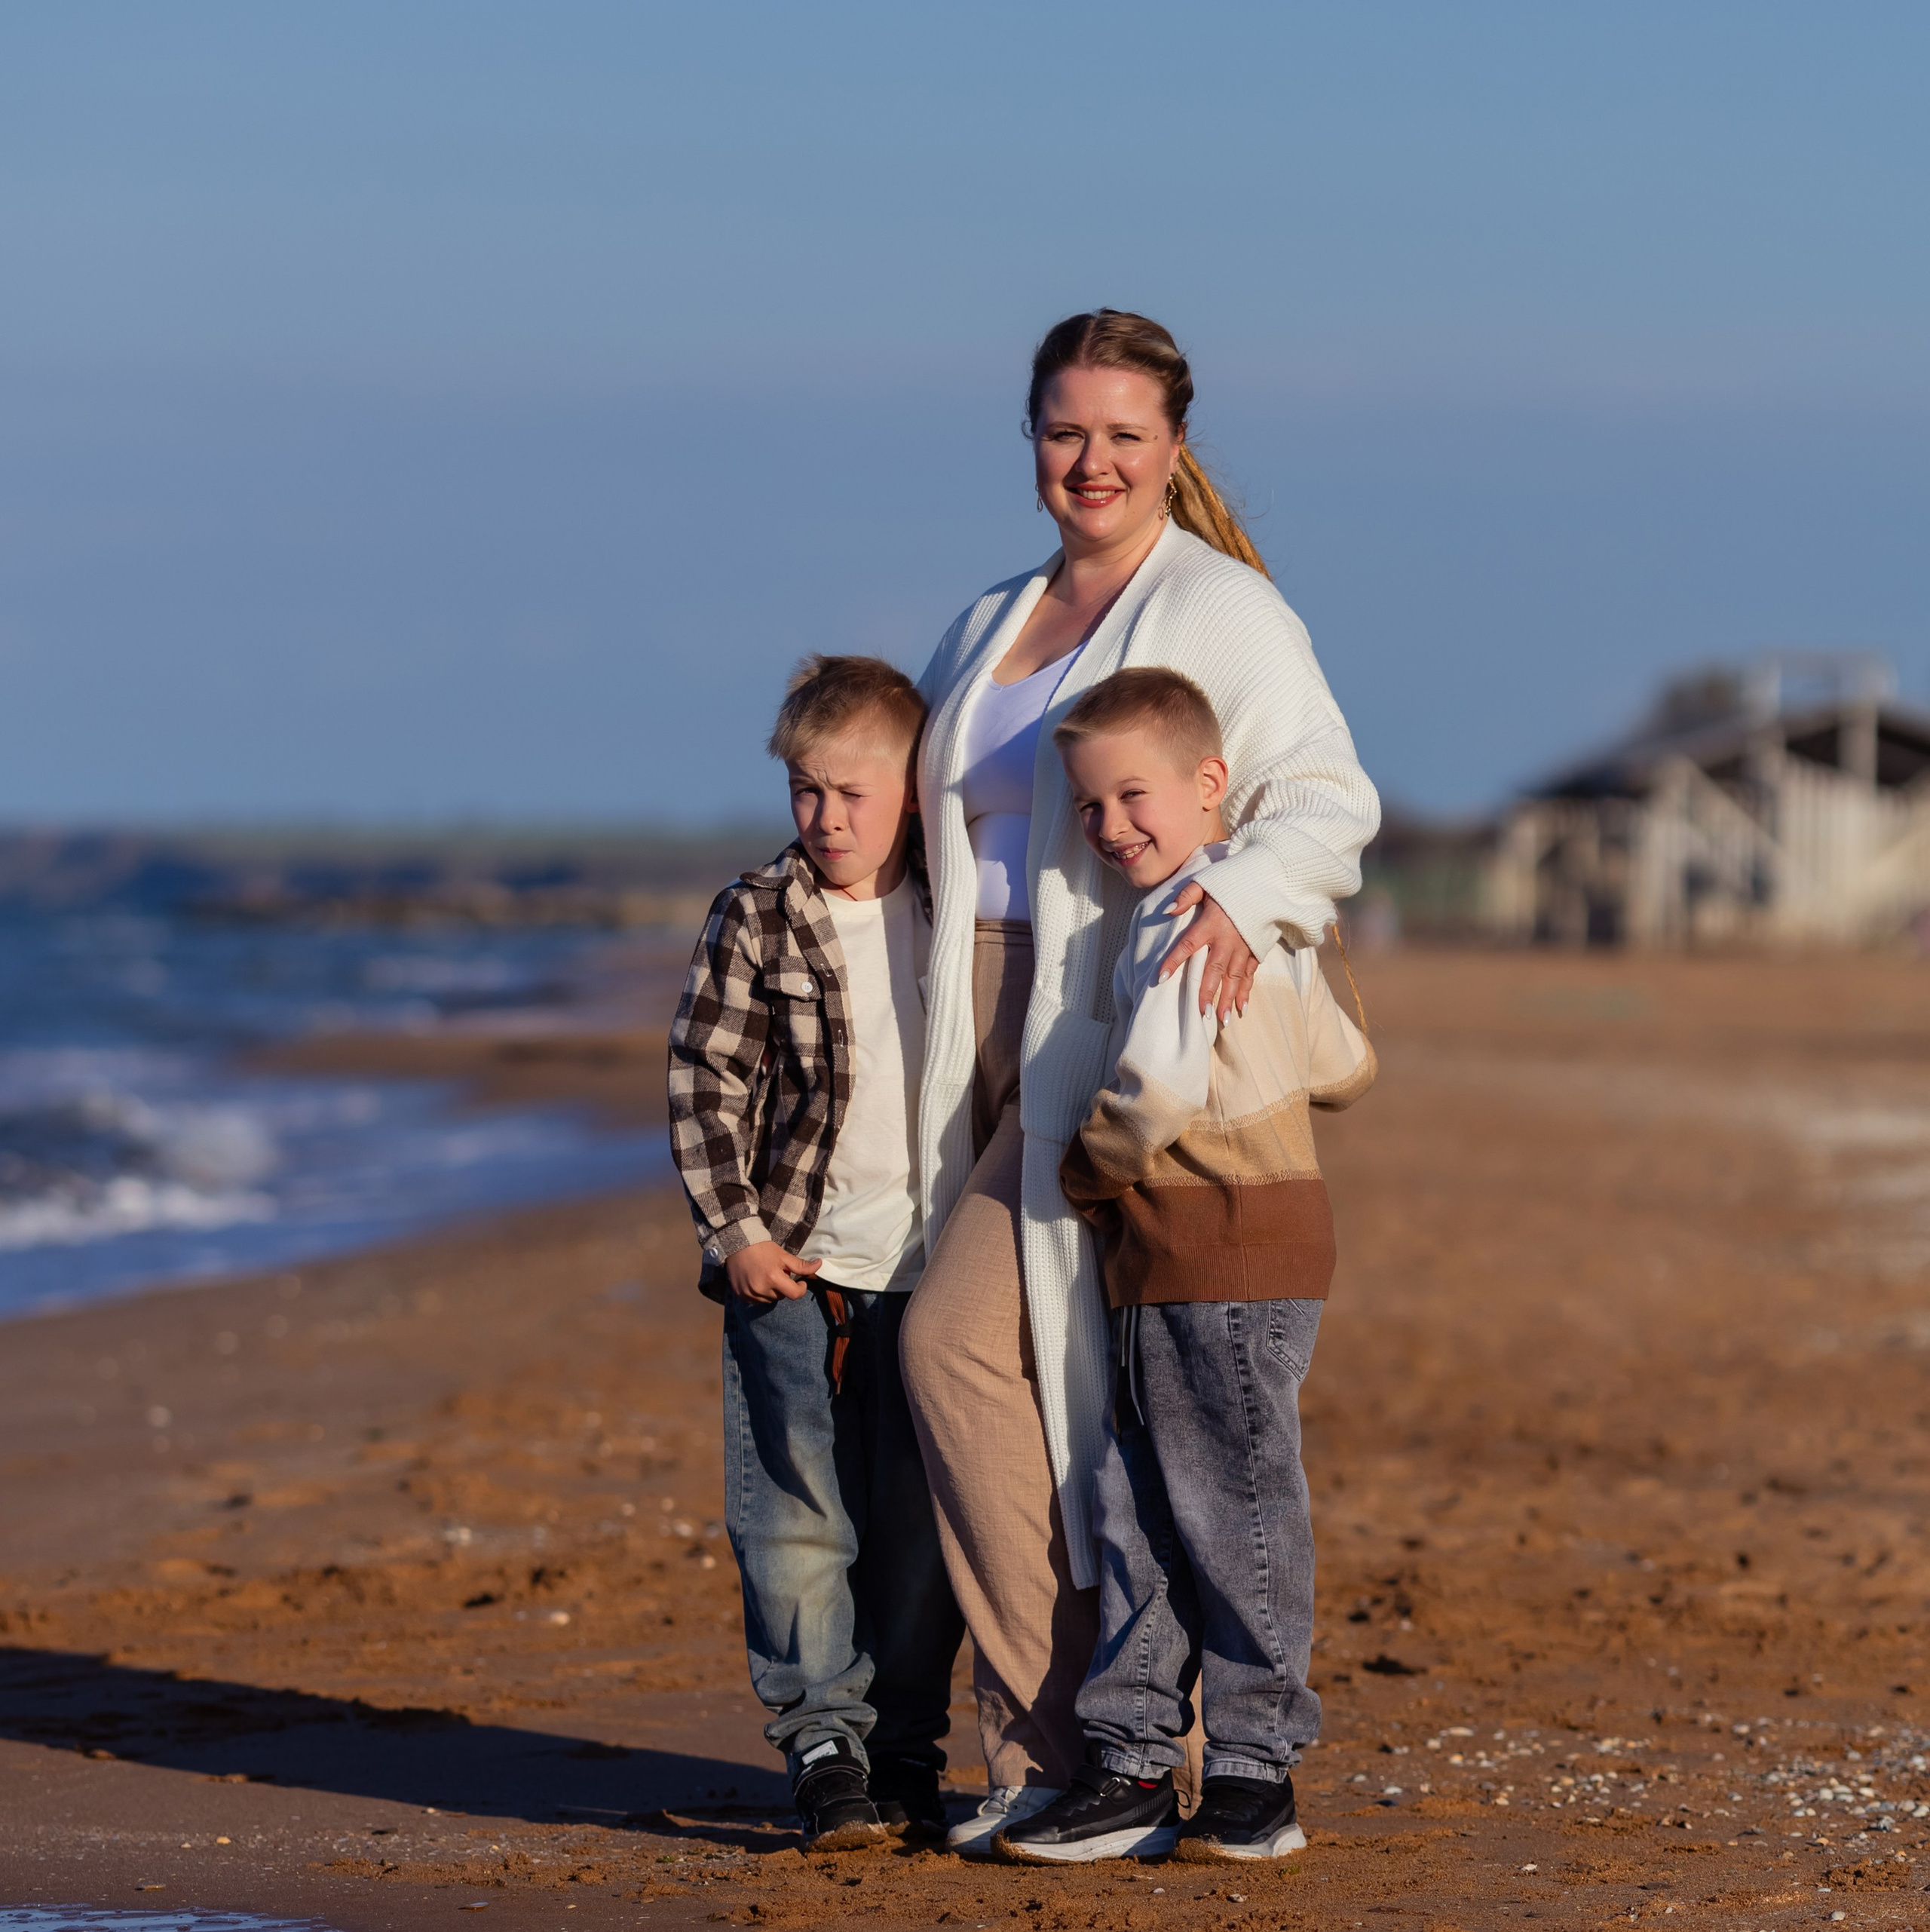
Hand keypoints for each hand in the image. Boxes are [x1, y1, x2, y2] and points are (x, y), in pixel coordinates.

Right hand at [725, 1242, 820, 1303]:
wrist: (737, 1244)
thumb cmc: (763, 1248)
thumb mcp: (784, 1255)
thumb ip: (801, 1265)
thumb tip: (819, 1265)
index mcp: (773, 1278)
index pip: (794, 1294)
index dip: (801, 1288)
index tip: (800, 1282)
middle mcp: (760, 1289)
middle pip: (781, 1296)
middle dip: (784, 1287)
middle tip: (779, 1273)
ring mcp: (749, 1293)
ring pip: (769, 1300)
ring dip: (772, 1291)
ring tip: (767, 1277)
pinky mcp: (740, 1295)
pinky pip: (756, 1300)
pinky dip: (760, 1294)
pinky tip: (757, 1281)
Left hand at [1158, 884, 1258, 1020]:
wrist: (1268, 881)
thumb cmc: (1231, 883)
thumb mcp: (1206, 882)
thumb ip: (1186, 896)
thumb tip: (1167, 912)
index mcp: (1211, 924)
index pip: (1187, 945)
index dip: (1173, 961)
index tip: (1160, 978)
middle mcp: (1227, 939)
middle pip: (1213, 970)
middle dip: (1207, 993)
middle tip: (1200, 1013)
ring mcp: (1244, 946)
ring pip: (1234, 977)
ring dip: (1228, 998)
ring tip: (1221, 1019)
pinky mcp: (1257, 949)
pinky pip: (1250, 973)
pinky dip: (1247, 991)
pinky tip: (1242, 1008)